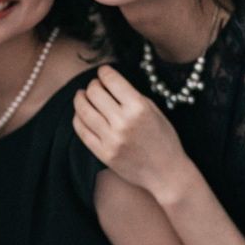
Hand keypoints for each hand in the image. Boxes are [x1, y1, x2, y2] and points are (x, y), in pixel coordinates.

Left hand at [72, 66, 190, 202]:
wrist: (166, 172)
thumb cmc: (163, 139)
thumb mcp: (154, 111)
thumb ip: (131, 96)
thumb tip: (108, 82)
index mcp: (139, 108)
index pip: (112, 80)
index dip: (104, 72)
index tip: (102, 71)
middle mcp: (123, 122)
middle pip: (94, 93)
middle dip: (92, 85)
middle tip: (94, 85)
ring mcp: (111, 139)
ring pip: (83, 110)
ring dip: (80, 99)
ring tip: (81, 95)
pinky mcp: (103, 153)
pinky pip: (81, 131)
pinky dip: (78, 118)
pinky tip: (80, 113)